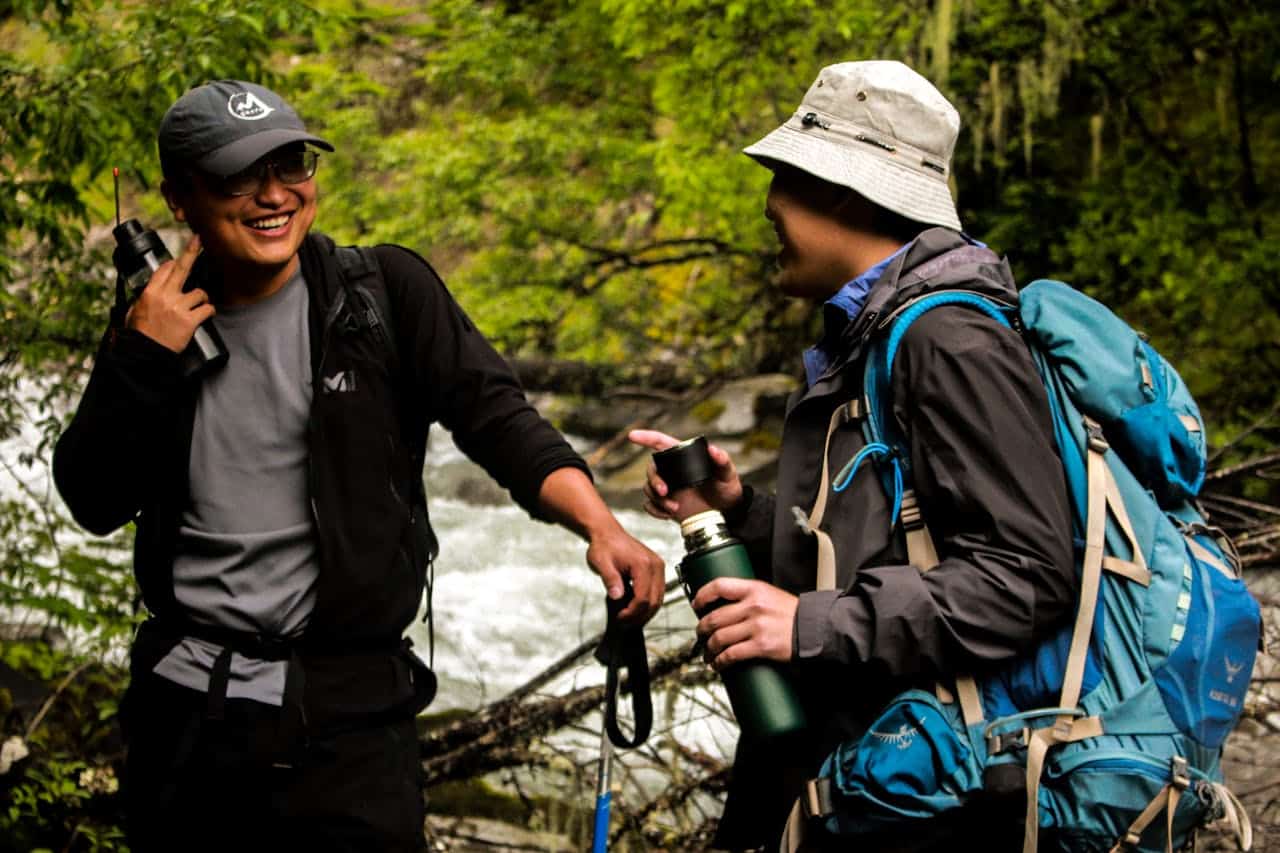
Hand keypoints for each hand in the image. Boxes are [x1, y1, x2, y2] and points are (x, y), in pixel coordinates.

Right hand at [125, 235, 210, 352]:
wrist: (146, 355)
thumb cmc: (139, 335)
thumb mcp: (134, 312)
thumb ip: (143, 299)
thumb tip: (148, 294)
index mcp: (149, 293)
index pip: (165, 270)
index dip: (173, 265)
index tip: (177, 262)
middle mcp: (165, 296)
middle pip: (181, 268)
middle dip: (190, 251)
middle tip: (198, 239)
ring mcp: (178, 307)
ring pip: (200, 292)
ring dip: (201, 299)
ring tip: (196, 308)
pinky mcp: (190, 320)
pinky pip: (207, 308)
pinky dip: (209, 311)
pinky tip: (206, 315)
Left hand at [586, 522, 665, 624]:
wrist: (608, 533)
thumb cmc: (603, 547)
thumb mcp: (600, 563)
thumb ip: (610, 579)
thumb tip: (617, 597)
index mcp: (643, 564)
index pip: (643, 598)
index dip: (632, 613)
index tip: (619, 618)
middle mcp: (656, 565)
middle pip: (654, 601)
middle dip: (640, 616)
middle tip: (624, 623)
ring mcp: (659, 567)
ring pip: (659, 599)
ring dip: (646, 612)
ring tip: (629, 619)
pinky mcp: (658, 569)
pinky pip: (658, 592)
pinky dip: (648, 603)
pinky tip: (635, 609)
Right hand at [627, 430, 743, 521]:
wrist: (726, 512)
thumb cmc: (727, 488)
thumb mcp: (728, 474)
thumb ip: (722, 461)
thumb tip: (713, 450)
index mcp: (684, 457)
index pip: (661, 442)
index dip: (646, 437)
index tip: (632, 436)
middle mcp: (672, 470)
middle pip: (652, 469)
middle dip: (654, 480)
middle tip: (664, 491)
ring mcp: (668, 487)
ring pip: (648, 488)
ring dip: (657, 499)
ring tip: (674, 508)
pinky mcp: (666, 503)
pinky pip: (650, 505)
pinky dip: (655, 510)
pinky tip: (668, 515)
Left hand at [692, 577, 795, 669]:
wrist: (815, 628)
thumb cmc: (794, 613)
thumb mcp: (770, 594)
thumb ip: (749, 597)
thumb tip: (726, 605)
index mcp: (754, 589)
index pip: (719, 585)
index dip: (702, 595)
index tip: (696, 604)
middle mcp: (753, 606)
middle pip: (715, 617)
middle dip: (702, 629)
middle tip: (700, 635)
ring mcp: (756, 626)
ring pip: (719, 638)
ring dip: (709, 649)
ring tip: (708, 653)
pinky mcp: (761, 645)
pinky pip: (731, 654)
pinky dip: (721, 661)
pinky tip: (719, 663)